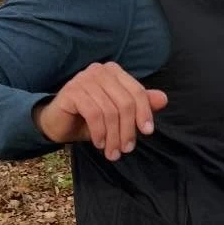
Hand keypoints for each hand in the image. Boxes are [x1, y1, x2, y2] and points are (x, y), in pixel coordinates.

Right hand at [33, 62, 168, 159]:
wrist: (59, 123)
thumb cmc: (90, 118)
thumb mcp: (118, 114)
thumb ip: (139, 106)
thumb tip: (163, 99)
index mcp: (114, 72)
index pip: (137, 91)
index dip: (145, 112)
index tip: (147, 132)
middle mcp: (100, 71)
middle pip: (125, 103)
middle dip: (128, 130)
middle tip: (126, 150)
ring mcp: (84, 79)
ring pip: (110, 111)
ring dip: (113, 136)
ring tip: (112, 153)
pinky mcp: (72, 91)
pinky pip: (94, 114)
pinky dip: (99, 133)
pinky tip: (99, 143)